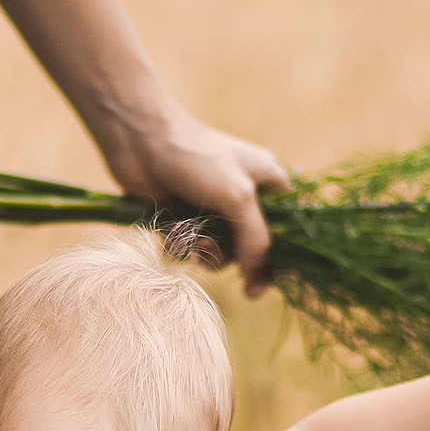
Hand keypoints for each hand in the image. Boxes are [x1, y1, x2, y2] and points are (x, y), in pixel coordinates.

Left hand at [100, 110, 290, 296]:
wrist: (141, 142)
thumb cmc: (197, 160)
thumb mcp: (239, 198)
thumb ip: (256, 242)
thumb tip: (257, 288)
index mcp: (270, 185)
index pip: (288, 233)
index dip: (278, 259)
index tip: (264, 279)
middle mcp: (245, 199)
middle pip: (252, 250)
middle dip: (233, 255)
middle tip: (216, 244)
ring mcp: (215, 210)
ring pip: (221, 254)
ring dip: (206, 252)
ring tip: (194, 236)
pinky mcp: (186, 219)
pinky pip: (193, 249)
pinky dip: (183, 245)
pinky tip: (173, 229)